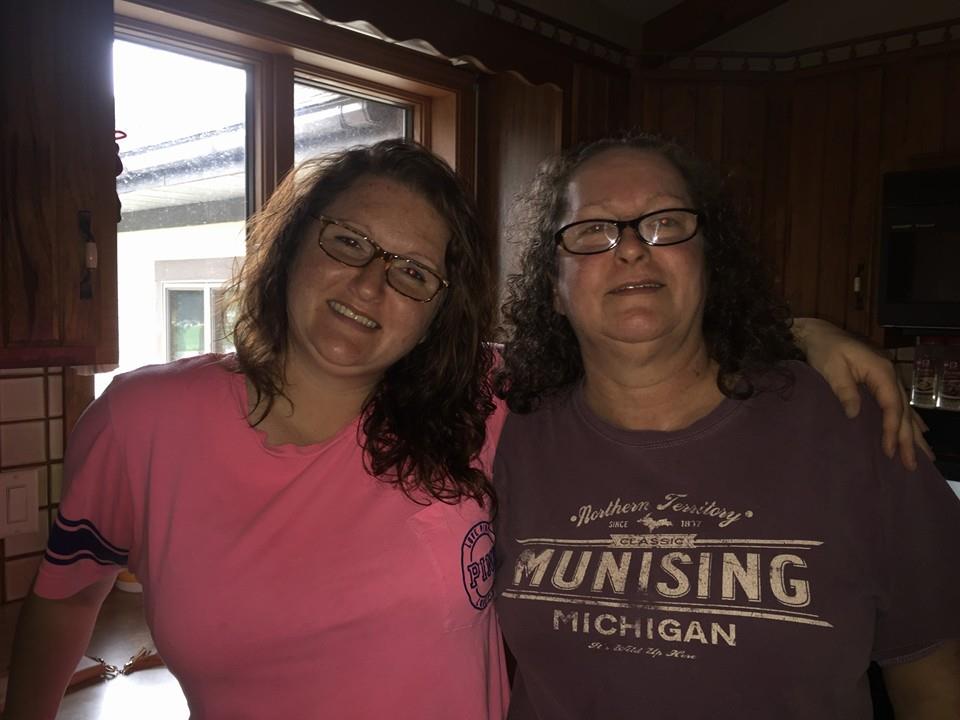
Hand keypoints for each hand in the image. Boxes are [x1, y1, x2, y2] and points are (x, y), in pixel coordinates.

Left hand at [793, 318, 933, 470]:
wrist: (818, 333)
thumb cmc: (824, 349)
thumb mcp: (831, 368)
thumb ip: (844, 391)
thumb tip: (854, 415)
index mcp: (881, 371)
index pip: (892, 405)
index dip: (892, 429)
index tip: (890, 451)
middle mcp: (890, 374)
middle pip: (904, 410)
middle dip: (909, 439)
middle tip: (912, 465)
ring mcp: (888, 376)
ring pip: (905, 408)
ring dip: (914, 432)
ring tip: (924, 455)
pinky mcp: (881, 380)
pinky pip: (900, 403)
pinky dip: (909, 419)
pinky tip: (919, 430)